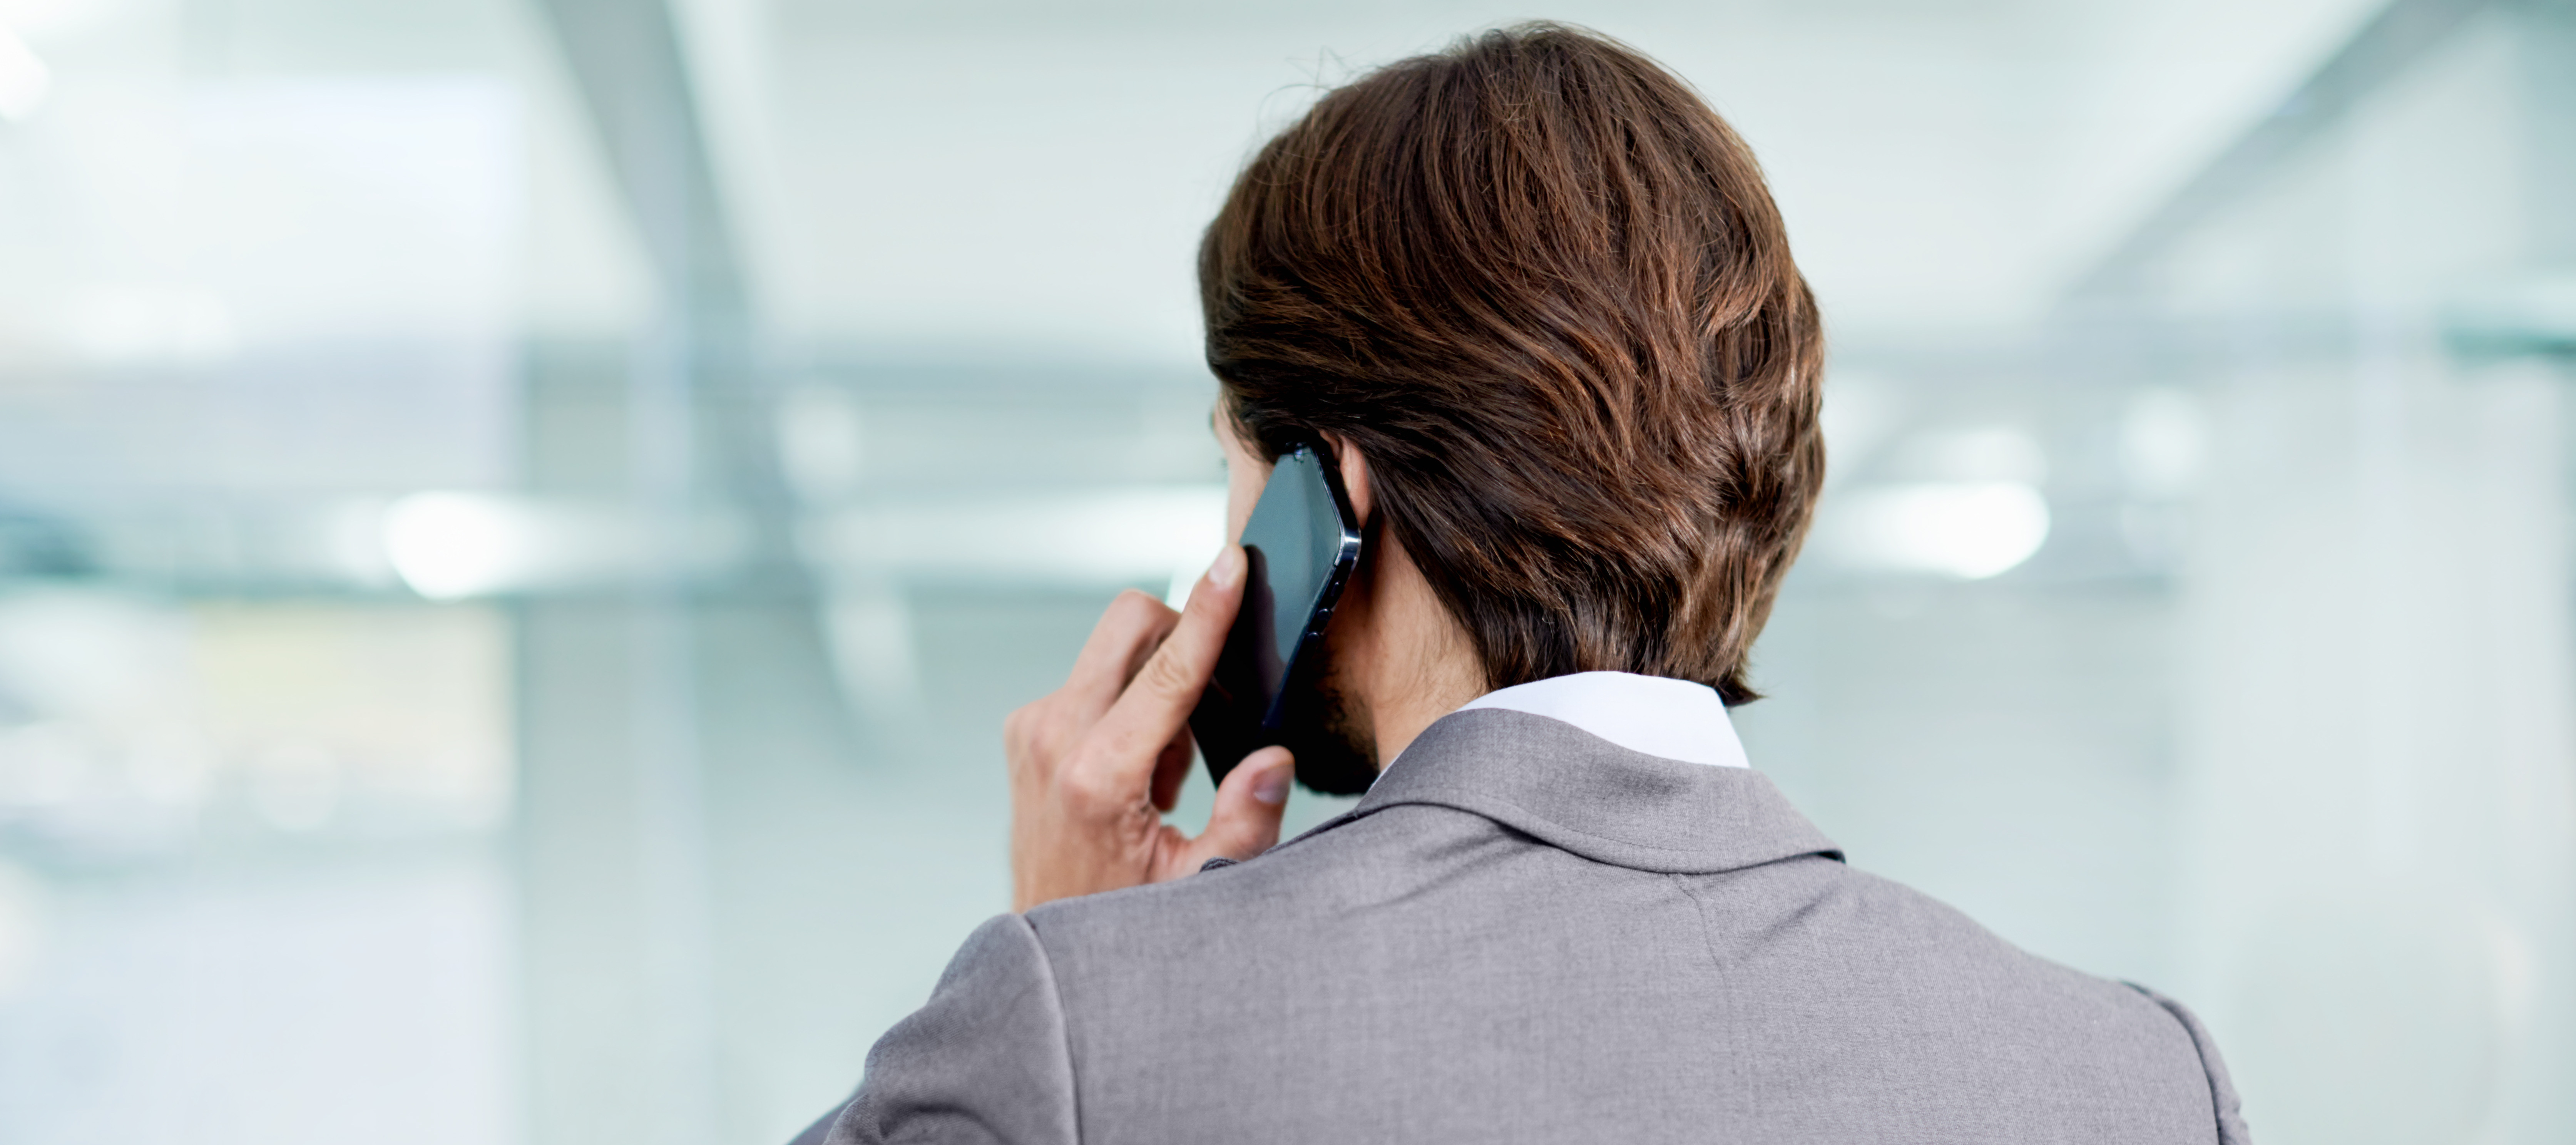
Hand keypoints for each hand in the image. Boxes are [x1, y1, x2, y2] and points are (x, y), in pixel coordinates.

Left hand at [1005, 546, 1296, 911]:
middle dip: (1181, 638)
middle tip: (1204, 713)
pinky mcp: (1026, 727)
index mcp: (1097, 778)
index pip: (1168, 672)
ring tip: (1162, 777)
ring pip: (1114, 653)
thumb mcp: (1198, 884)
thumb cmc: (1121, 915)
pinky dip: (1127, 706)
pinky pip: (1093, 679)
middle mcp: (1053, 740)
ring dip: (1155, 689)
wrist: (1046, 934)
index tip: (1232, 564)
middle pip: (1127, 625)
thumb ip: (1246, 821)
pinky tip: (1133, 771)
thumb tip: (1273, 758)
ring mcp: (1032, 729)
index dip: (1209, 611)